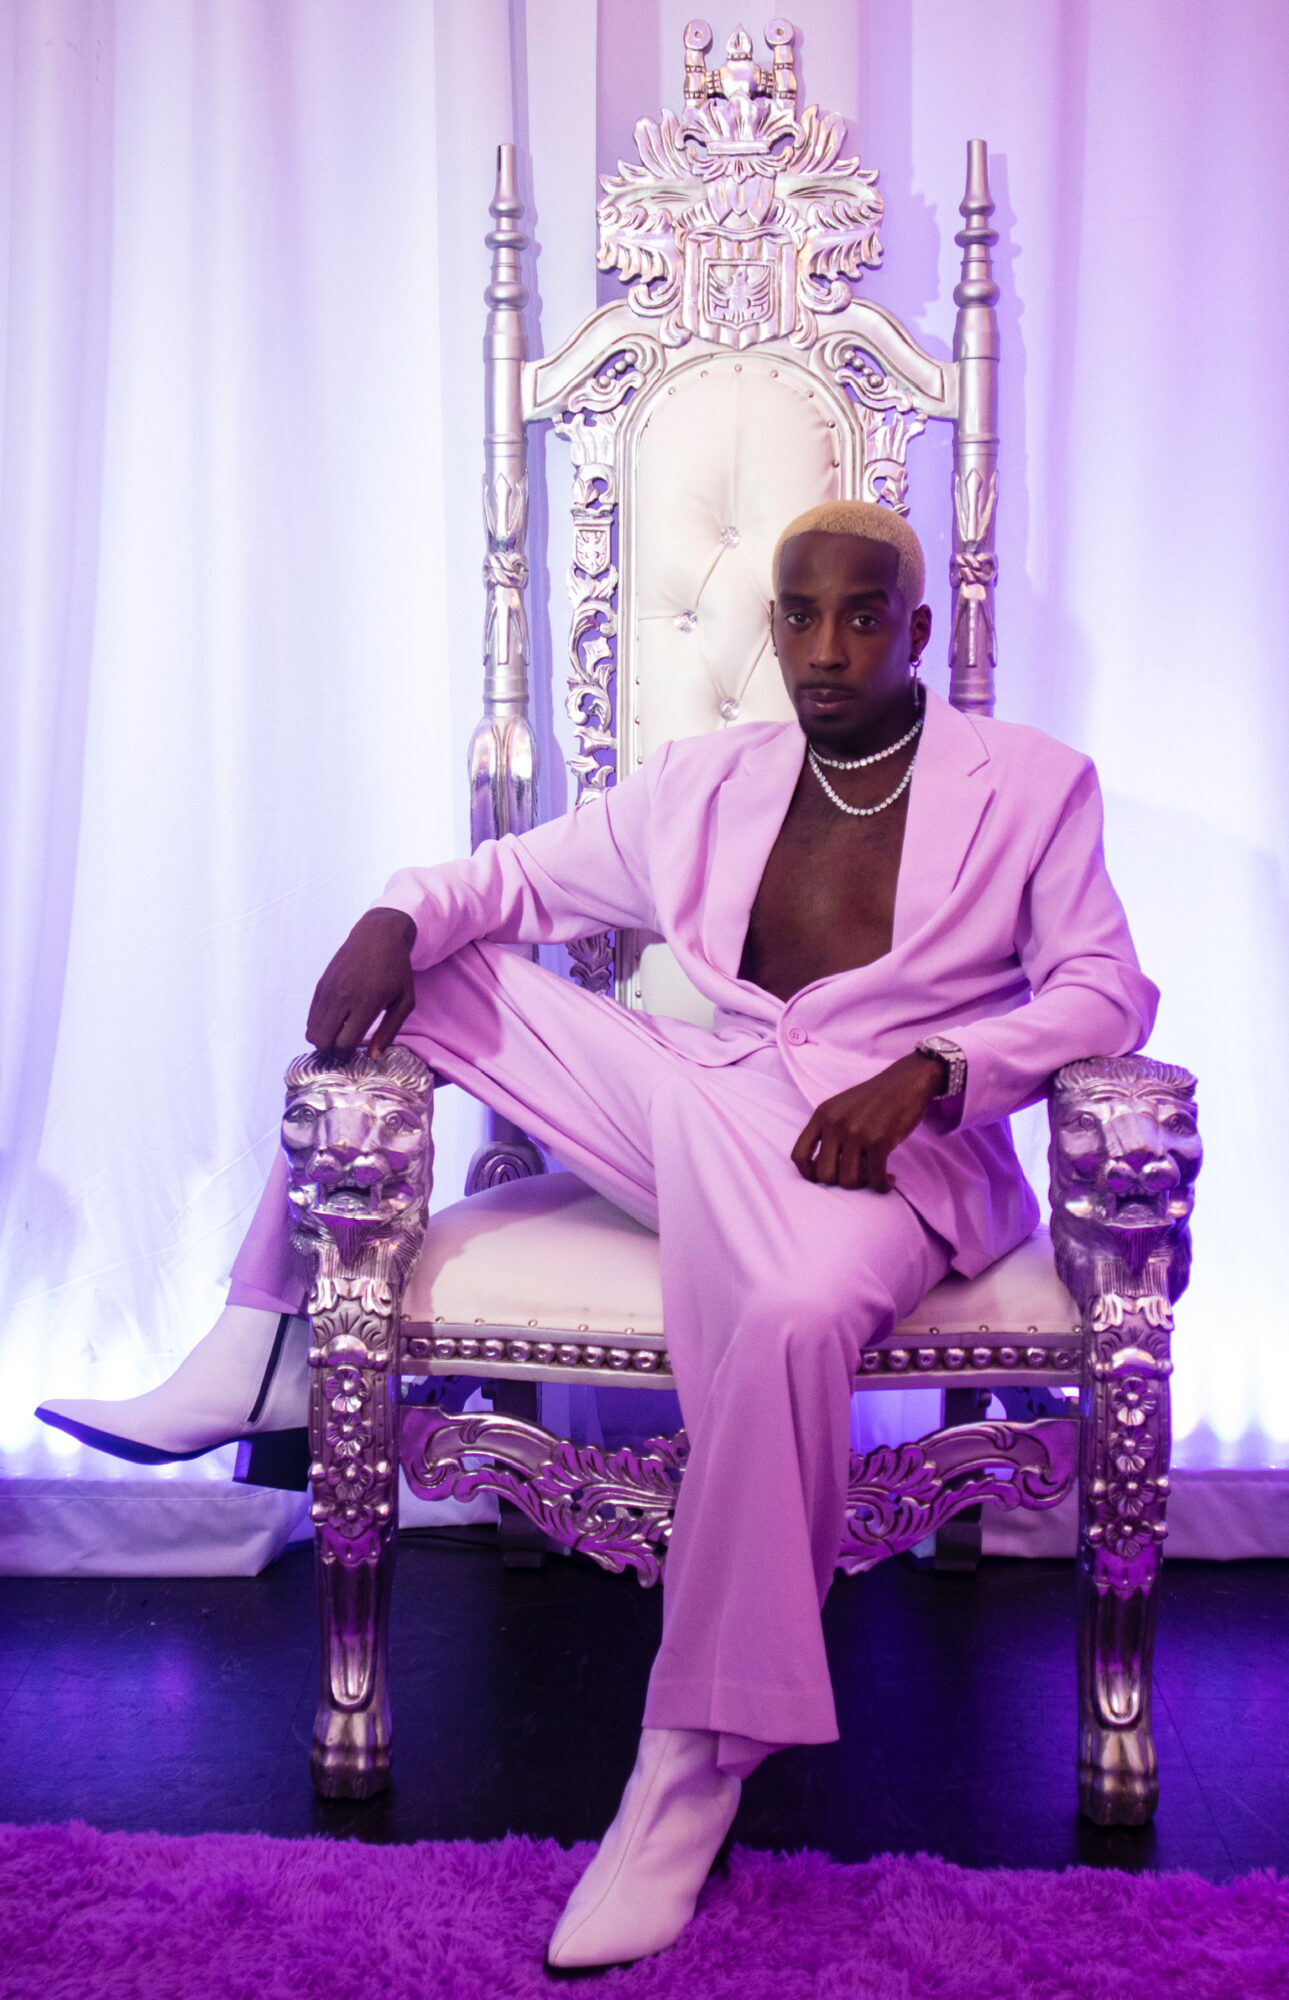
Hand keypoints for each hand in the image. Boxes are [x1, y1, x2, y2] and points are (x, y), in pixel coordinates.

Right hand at [305, 907, 416, 1056]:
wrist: (377, 936)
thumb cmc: (396, 971)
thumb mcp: (405, 1001)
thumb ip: (389, 1031)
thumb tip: (372, 1057)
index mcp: (366, 1003)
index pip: (344, 1043)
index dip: (347, 1056)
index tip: (355, 1055)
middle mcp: (343, 998)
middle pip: (323, 1041)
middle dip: (333, 1052)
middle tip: (346, 1049)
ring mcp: (328, 991)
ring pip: (312, 1031)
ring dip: (324, 1040)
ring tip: (339, 1037)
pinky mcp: (320, 985)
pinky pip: (310, 1017)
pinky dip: (318, 1026)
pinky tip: (334, 1024)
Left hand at [791, 1053, 943, 1192]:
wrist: (907, 1081)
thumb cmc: (875, 1100)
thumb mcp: (841, 1108)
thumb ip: (828, 1133)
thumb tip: (820, 1171)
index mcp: (822, 1115)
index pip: (799, 1155)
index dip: (809, 1174)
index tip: (828, 1177)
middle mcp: (835, 1124)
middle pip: (824, 1175)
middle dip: (841, 1182)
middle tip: (858, 1175)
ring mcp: (856, 1132)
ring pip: (849, 1181)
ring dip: (864, 1184)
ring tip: (875, 1175)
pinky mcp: (879, 1141)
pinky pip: (875, 1178)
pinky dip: (882, 1185)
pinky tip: (889, 1180)